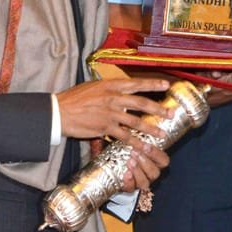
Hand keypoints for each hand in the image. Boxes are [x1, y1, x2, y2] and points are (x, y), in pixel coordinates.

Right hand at [57, 77, 172, 140]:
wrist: (60, 111)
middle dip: (158, 109)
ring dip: (150, 128)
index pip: (137, 83)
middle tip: (170, 114)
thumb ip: (110, 88)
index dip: (153, 84)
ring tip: (162, 134)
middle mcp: (114, 98)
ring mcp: (110, 114)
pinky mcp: (105, 128)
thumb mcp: (94, 86)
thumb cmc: (75, 98)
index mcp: (112, 85)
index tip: (166, 85)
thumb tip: (123, 89)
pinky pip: (124, 136)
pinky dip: (135, 142)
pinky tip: (143, 147)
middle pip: (141, 103)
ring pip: (136, 121)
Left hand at [117, 133, 170, 191]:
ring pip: (145, 182)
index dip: (156, 154)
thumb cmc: (126, 148)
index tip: (146, 145)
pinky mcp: (130, 188)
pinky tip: (125, 174)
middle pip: (155, 172)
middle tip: (135, 152)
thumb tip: (140, 116)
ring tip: (129, 161)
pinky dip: (129, 182)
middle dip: (145, 162)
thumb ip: (139, 134)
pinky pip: (131, 188)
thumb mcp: (134, 140)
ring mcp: (141, 182)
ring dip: (138, 171)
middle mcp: (150, 173)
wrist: (113, 164)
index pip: (163, 160)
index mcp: (155, 162)